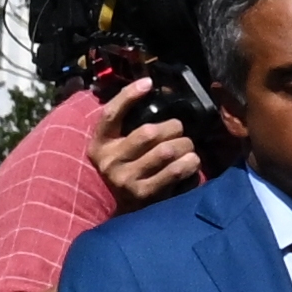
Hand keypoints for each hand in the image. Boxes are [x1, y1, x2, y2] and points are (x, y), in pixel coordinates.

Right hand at [94, 93, 208, 211]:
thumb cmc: (128, 167)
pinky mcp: (144, 195)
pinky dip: (189, 163)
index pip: (110, 114)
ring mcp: (126, 180)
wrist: (124, 208)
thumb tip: (151, 87)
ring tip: (188, 147)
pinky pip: (175, 171)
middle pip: (148, 132)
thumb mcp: (119, 145)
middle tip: (180, 130)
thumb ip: (130, 122)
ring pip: (166, 151)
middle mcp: (109, 162)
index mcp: (100, 144)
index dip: (129, 95)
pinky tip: (191, 162)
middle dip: (173, 127)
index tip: (148, 83)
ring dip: (185, 145)